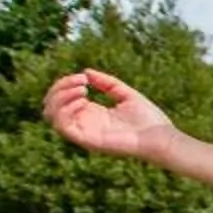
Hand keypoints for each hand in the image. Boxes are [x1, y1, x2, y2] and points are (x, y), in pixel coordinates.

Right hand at [43, 69, 175, 162]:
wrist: (161, 136)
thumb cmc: (149, 119)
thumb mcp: (125, 94)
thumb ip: (107, 83)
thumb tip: (86, 72)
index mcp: (92, 113)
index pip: (62, 99)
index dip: (65, 84)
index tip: (83, 77)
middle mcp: (84, 123)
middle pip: (51, 106)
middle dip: (59, 88)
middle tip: (81, 82)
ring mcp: (84, 132)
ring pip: (51, 115)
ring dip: (60, 97)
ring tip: (83, 89)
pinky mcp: (87, 140)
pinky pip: (62, 126)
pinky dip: (65, 109)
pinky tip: (83, 100)